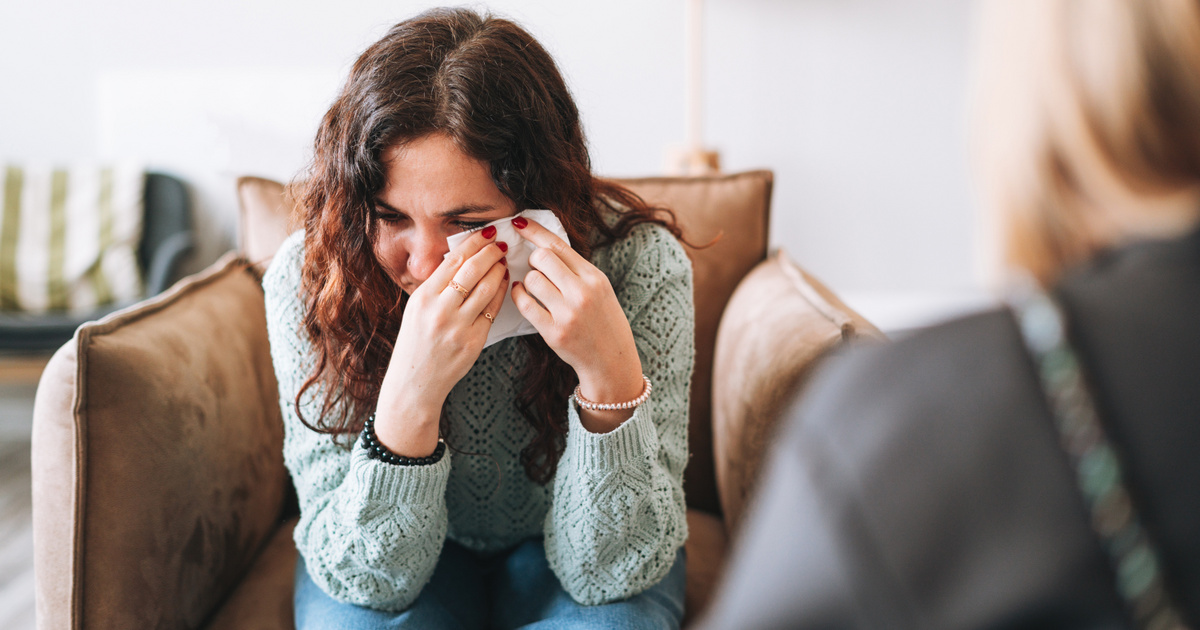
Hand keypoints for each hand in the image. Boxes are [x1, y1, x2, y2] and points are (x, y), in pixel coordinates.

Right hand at [375, 227, 507, 454]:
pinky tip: (504, 284)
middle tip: (501, 245)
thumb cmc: (416, 343)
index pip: (453, 260)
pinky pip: (492, 311)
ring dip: (499, 271)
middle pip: (472, 270)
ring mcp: (458, 327)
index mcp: (423, 297)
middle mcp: (440, 310)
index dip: (474, 243)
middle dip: (491, 253)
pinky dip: (500, 293)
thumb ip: (437, 286)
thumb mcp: (416, 309)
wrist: (415, 382)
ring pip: (486, 289)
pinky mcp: (473, 341)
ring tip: (504, 262)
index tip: (487, 233)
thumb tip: (461, 258)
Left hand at [509, 217, 644, 430]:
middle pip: (542, 258)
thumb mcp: (599, 289)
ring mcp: (568, 313)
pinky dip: (519, 296)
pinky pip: (525, 304)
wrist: (611, 360)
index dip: (535, 230)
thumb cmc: (603, 320)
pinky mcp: (553, 332)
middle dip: (533, 260)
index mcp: (595, 278)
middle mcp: (583, 293)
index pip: (559, 245)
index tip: (519, 222)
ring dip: (527, 280)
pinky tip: (523, 295)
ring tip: (533, 286)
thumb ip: (576, 269)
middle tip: (536, 268)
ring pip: (531, 279)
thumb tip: (544, 245)